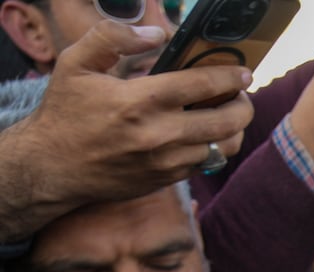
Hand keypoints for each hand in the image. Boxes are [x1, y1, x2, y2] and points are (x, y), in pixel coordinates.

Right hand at [0, 22, 251, 240]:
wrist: (52, 167)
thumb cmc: (65, 112)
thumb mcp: (76, 63)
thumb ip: (112, 37)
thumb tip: (156, 33)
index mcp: (141, 101)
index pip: (203, 85)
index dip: (230, 76)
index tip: (243, 72)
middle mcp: (160, 134)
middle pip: (227, 120)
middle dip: (243, 104)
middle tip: (241, 94)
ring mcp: (167, 161)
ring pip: (223, 146)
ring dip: (234, 129)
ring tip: (229, 113)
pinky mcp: (167, 179)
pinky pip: (207, 163)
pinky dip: (216, 147)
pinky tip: (208, 134)